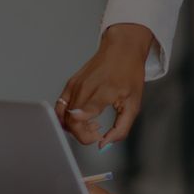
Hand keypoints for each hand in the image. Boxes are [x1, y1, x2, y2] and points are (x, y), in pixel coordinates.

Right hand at [57, 24, 152, 146]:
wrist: (122, 49)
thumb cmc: (129, 73)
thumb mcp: (133, 104)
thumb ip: (121, 128)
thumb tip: (105, 144)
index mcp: (100, 92)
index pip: (79, 118)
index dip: (85, 134)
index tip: (97, 138)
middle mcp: (84, 88)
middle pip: (70, 122)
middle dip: (83, 134)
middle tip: (98, 132)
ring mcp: (74, 85)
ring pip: (63, 117)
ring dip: (75, 127)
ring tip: (91, 124)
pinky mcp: (70, 84)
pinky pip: (60, 107)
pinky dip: (67, 118)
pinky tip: (82, 117)